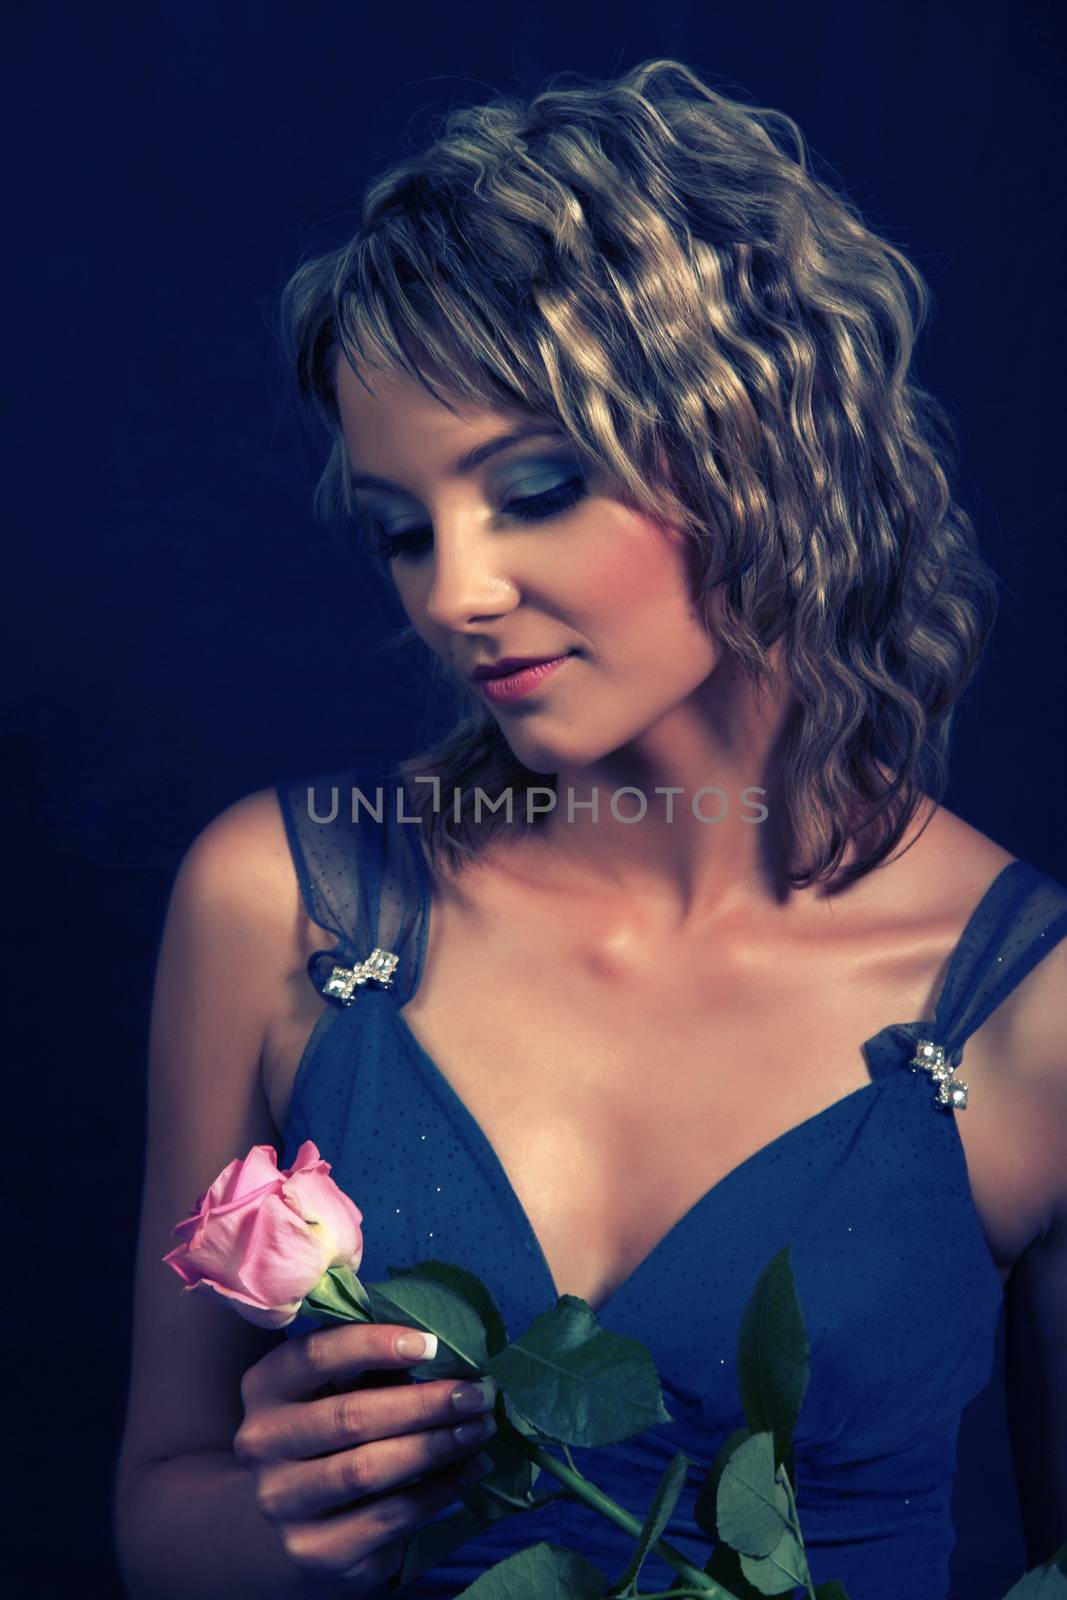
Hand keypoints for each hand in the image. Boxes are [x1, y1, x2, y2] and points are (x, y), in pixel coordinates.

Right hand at [234, 1322, 497, 1594]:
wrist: (300, 1517)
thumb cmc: (332, 1430)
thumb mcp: (336, 1388)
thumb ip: (372, 1366)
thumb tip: (441, 1354)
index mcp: (265, 1386)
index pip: (315, 1355)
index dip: (374, 1345)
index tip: (431, 1345)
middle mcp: (261, 1442)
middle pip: (351, 1417)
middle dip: (425, 1403)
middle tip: (479, 1393)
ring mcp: (281, 1500)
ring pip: (368, 1469)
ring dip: (435, 1446)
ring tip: (480, 1428)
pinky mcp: (312, 1549)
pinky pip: (386, 1517)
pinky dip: (437, 1491)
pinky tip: (470, 1469)